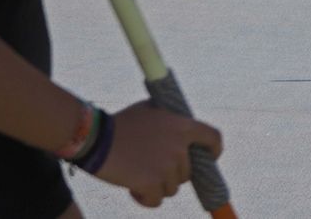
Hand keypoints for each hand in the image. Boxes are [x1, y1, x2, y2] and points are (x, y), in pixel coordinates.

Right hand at [95, 102, 223, 208]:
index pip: (213, 138)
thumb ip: (167, 117)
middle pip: (187, 172)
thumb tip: (177, 121)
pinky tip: (132, 189)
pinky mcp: (153, 183)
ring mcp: (167, 166)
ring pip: (171, 188)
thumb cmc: (119, 123)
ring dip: (156, 186)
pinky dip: (145, 199)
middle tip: (149, 168)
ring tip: (136, 175)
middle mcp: (180, 147)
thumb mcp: (149, 109)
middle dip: (171, 175)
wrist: (96, 139)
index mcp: (182, 126)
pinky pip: (156, 201)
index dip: (214, 150)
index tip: (210, 158)